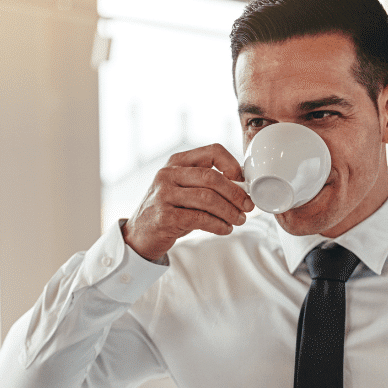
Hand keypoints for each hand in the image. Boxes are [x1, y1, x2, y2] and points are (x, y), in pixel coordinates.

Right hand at [122, 143, 253, 261]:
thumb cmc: (168, 211)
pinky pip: (200, 218)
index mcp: (176, 163)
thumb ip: (206, 184)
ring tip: (239, 220)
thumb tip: (242, 189)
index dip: (233, 165)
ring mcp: (163, 195)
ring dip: (229, 211)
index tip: (244, 181)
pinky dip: (218, 225)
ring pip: (208, 199)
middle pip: (212, 178)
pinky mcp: (164, 217)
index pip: (212, 151)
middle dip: (236, 194)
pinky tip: (225, 229)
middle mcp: (168, 174)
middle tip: (248, 206)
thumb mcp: (183, 190)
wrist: (139, 235)